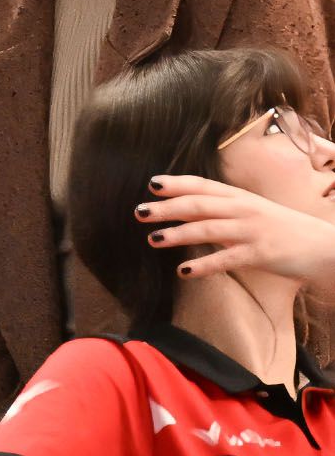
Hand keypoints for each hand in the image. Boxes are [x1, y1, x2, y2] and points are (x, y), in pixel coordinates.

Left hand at [139, 174, 334, 288]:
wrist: (326, 248)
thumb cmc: (285, 232)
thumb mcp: (254, 213)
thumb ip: (224, 211)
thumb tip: (188, 211)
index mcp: (242, 199)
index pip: (204, 186)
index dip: (178, 184)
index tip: (152, 184)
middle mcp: (245, 210)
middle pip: (200, 205)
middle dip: (167, 207)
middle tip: (138, 212)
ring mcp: (253, 231)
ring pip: (209, 229)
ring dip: (178, 234)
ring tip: (152, 239)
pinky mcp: (261, 253)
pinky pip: (227, 259)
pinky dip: (204, 265)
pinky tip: (183, 271)